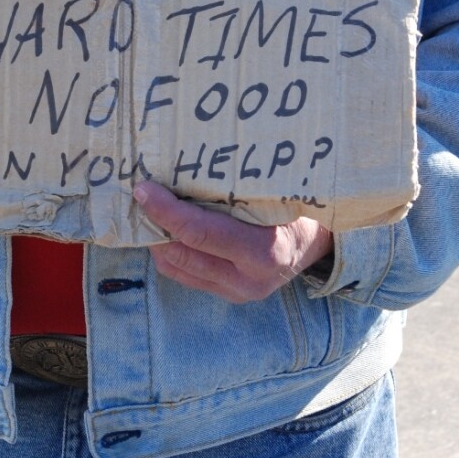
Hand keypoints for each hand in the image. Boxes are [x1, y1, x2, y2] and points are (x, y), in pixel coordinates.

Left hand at [134, 181, 332, 302]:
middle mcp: (248, 280)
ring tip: (147, 210)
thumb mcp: (276, 194)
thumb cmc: (298, 209)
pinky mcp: (228, 295)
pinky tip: (164, 228)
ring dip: (156, 239)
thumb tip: (186, 162)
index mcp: (263, 252)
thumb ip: (237, 188)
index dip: (166, 210)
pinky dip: (168, 251)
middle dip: (153, 224)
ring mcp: (237, 292)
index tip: (144, 189)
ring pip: (176, 268)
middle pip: (181, 253)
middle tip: (138, 196)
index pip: (199, 233)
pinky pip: (184, 275)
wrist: (320, 243)